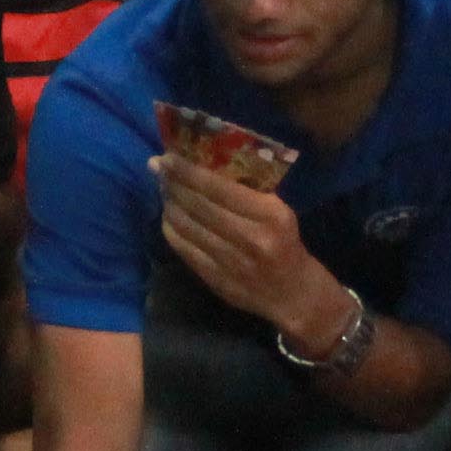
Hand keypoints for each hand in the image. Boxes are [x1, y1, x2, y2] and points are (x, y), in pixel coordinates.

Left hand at [154, 155, 343, 342]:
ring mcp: (232, 263)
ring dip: (169, 205)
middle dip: (173, 184)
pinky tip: (168, 217)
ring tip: (163, 190)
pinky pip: (185, 250)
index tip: (168, 157)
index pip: (220, 188)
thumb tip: (204, 165)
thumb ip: (248, 191)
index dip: (189, 172)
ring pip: (188, 227)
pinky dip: (171, 230)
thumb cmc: (285, 242)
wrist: (293, 293)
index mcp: (270, 215)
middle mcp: (251, 238)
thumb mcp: (279, 211)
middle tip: (157, 168)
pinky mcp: (217, 280)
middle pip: (199, 206)